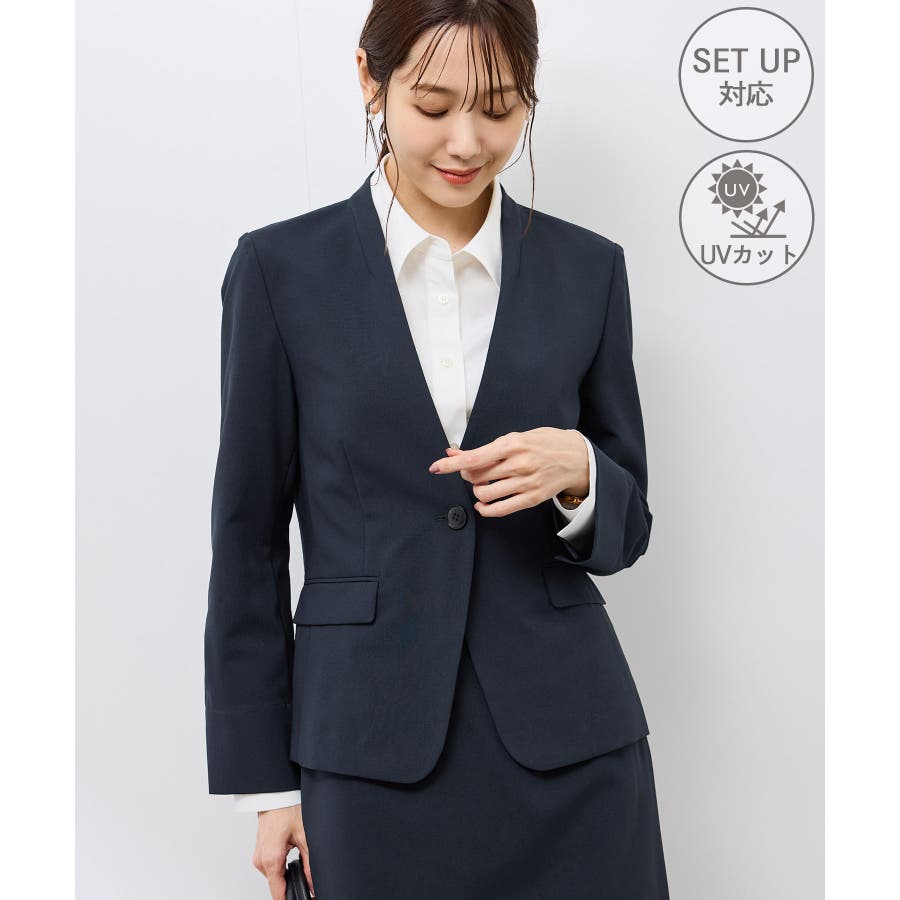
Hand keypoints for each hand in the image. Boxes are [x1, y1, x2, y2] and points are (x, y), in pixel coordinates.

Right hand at [252, 804, 315, 898]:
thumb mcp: (304, 835)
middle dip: (291, 883)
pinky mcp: (259, 850)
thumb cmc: (286, 808)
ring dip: (285, 872)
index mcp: (271, 859)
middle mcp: (261, 860)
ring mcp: (258, 855)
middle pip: (276, 885)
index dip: (291, 897)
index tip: (302, 896)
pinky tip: (289, 851)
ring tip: (296, 855)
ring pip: (274, 875)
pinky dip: (280, 864)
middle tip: (305, 874)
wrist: (275, 794)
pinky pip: (270, 865)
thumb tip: (314, 882)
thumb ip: (310, 863)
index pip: (278, 893)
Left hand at [428, 428, 589, 516]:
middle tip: (473, 471)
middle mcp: (518, 464)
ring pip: (485, 493)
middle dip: (467, 474)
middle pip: (476, 476)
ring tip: (483, 485)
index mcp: (513, 444)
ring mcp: (525, 482)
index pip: (474, 457)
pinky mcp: (531, 498)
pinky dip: (486, 509)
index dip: (451, 464)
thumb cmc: (545, 443)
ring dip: (477, 491)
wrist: (576, 457)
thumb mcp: (516, 437)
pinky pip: (500, 509)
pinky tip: (483, 504)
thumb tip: (455, 453)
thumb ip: (487, 448)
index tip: (436, 467)